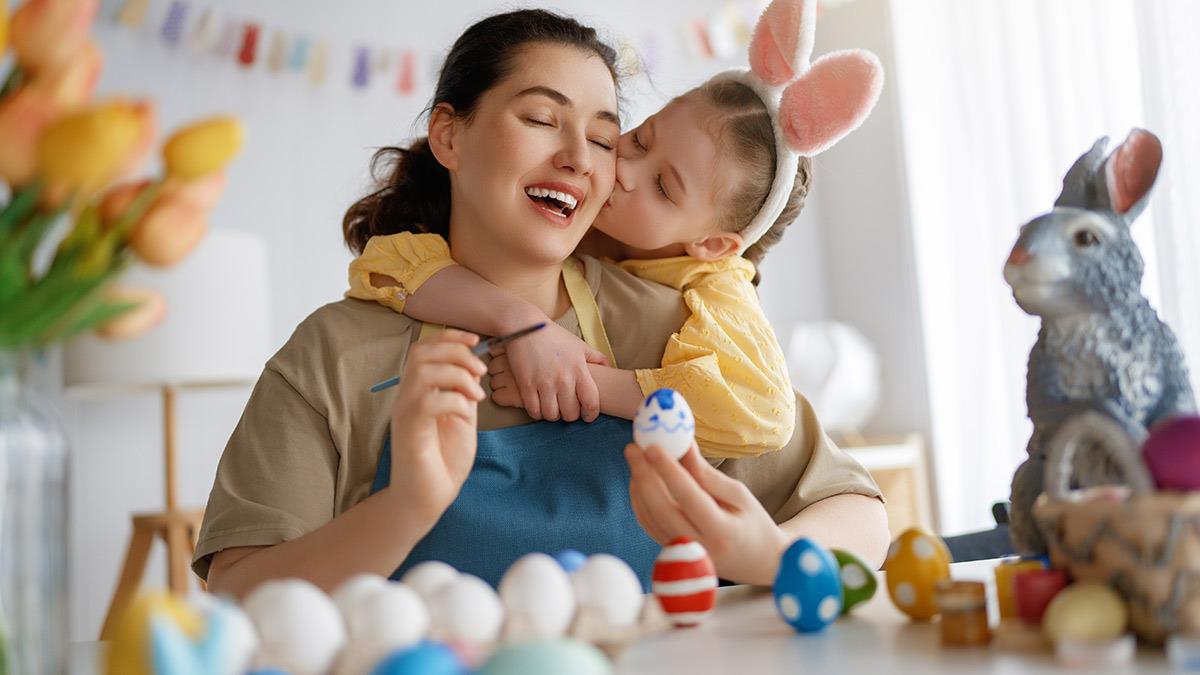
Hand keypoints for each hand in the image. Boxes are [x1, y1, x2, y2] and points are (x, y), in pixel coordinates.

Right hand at [389, 329, 486, 525]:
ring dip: (457, 375)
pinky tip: (467, 413)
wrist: (429, 497)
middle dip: (456, 353)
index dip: (449, 337)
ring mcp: (404, 414)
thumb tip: (474, 367)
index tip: (476, 340)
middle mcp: (406, 397)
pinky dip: (454, 400)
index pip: (424, 348)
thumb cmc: (444, 459)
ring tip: (476, 395)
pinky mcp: (409, 432)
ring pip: (423, 372)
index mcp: (417, 391)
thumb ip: (464, 392)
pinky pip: (428, 402)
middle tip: (480, 372)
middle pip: (422, 353)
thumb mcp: (461, 417)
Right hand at [489, 321, 608, 421]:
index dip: (591, 414)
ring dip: (553, 415)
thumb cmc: (554, 336)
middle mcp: (563, 379)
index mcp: (579, 370)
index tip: (587, 415)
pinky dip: (537, 412)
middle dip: (570, 415)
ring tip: (552, 407)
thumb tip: (609, 367)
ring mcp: (544, 383)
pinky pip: (534, 411)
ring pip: (552, 415)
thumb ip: (596, 357)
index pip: (591, 403)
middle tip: (567, 408)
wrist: (525, 327)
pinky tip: (538, 405)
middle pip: (571, 414)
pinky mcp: (526, 385)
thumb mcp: (579, 344)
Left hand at [625, 443, 788, 585]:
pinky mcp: (671, 552)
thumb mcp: (739, 495)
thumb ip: (707, 474)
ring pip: (649, 517)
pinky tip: (642, 478)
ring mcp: (682, 553)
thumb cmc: (752, 524)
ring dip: (638, 485)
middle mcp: (699, 547)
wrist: (757, 562)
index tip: (653, 446)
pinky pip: (648, 523)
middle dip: (643, 475)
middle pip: (660, 508)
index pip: (688, 497)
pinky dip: (640, 499)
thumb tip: (682, 444)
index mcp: (722, 532)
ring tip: (637, 457)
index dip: (668, 469)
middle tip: (634, 448)